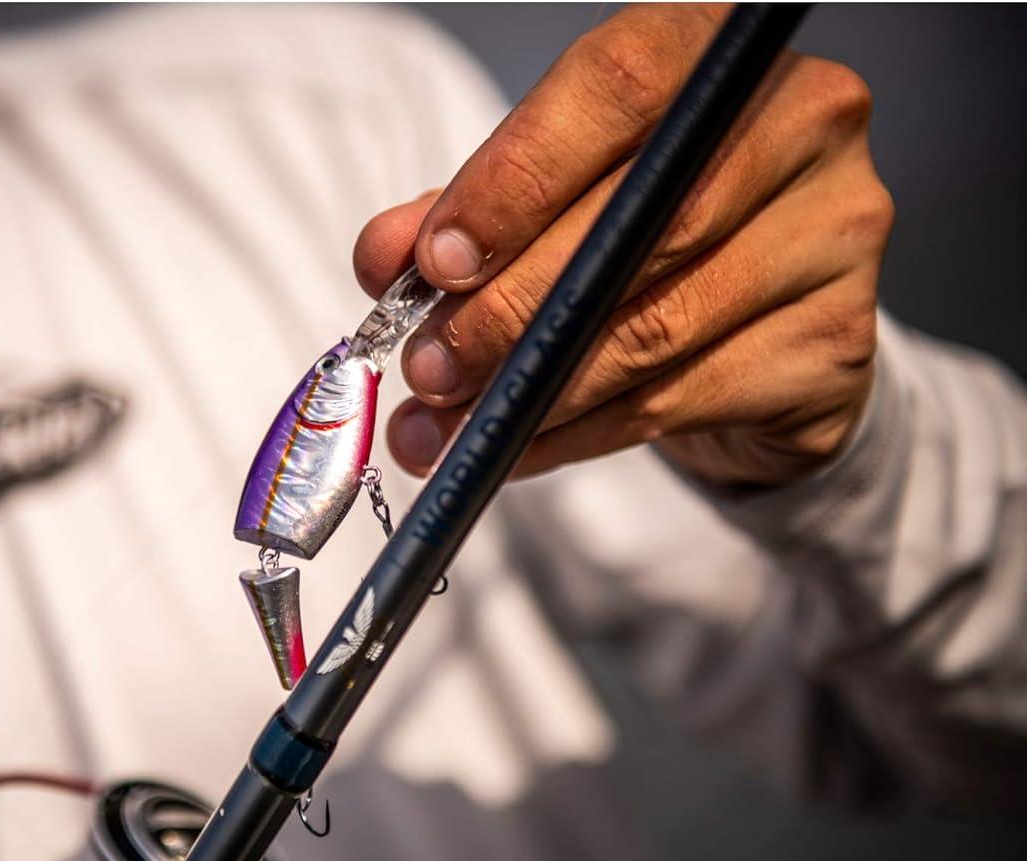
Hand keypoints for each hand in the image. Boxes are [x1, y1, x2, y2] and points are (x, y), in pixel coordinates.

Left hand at [354, 4, 893, 487]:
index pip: (616, 90)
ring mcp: (836, 234)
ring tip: (448, 423)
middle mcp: (801, 122)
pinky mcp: (837, 345)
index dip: (514, 180)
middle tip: (427, 366)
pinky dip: (579, 434)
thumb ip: (461, 217)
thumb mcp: (545, 204)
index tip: (435, 262)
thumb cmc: (638, 239)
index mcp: (711, 54)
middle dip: (509, 307)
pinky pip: (680, 400)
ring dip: (534, 388)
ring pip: (655, 326)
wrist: (759, 327)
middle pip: (638, 222)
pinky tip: (516, 447)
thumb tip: (385, 257)